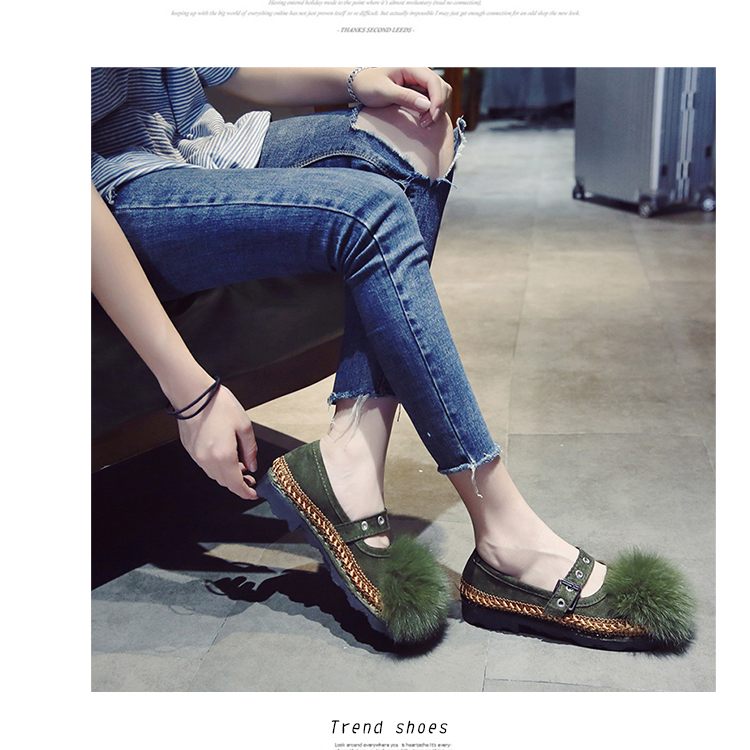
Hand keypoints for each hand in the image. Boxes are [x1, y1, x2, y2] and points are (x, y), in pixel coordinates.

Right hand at [176, 385, 258, 499]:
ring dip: (227, 475)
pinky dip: (217, 466)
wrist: (193, 394)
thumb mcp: (244, 426)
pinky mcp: (190, 450)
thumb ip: (250, 449)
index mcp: (223, 456)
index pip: (235, 485)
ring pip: (214, 475)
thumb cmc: (218, 405)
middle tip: (249, 479)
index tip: (253, 494)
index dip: (245, 493)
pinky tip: (225, 456)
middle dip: (238, 484)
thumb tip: (252, 465)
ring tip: (239, 466)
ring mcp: (196, 456)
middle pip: (225, 482)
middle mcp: (207, 460)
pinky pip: (206, 465)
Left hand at [351, 68, 451, 126]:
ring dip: (436, 109)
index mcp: (412, 67)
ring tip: (423, 122)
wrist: (360, 85)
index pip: (434, 81)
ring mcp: (420, 81)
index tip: (432, 117)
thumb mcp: (384, 91)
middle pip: (442, 87)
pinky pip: (433, 99)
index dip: (437, 100)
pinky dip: (432, 110)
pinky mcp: (419, 90)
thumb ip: (405, 97)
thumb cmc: (369, 85)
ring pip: (440, 94)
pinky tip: (422, 119)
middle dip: (438, 106)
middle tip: (424, 123)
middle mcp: (419, 72)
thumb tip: (426, 105)